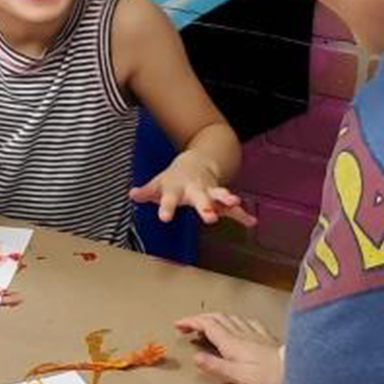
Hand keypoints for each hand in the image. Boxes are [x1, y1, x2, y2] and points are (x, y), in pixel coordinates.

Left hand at [129, 152, 255, 226]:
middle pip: (200, 198)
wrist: (198, 161)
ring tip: (235, 203)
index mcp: (177, 189)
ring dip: (227, 200)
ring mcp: (210, 192)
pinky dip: (242, 215)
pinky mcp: (221, 198)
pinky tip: (251, 222)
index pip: (170, 199)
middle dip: (205, 207)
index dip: (167, 208)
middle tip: (209, 218)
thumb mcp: (158, 183)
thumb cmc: (174, 178)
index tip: (165, 218)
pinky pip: (233, 209)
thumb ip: (146, 191)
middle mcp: (195, 190)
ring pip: (220, 196)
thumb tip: (132, 194)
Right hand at [174, 311, 284, 383]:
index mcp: (231, 342)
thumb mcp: (237, 376)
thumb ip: (215, 366)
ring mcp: (255, 333)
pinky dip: (234, 320)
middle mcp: (241, 333)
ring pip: (230, 318)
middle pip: (217, 318)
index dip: (191, 322)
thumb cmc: (268, 378)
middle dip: (199, 318)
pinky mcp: (266, 337)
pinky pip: (246, 322)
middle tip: (186, 325)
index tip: (178, 325)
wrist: (299, 371)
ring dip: (214, 318)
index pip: (207, 325)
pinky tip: (237, 323)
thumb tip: (195, 356)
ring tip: (206, 324)